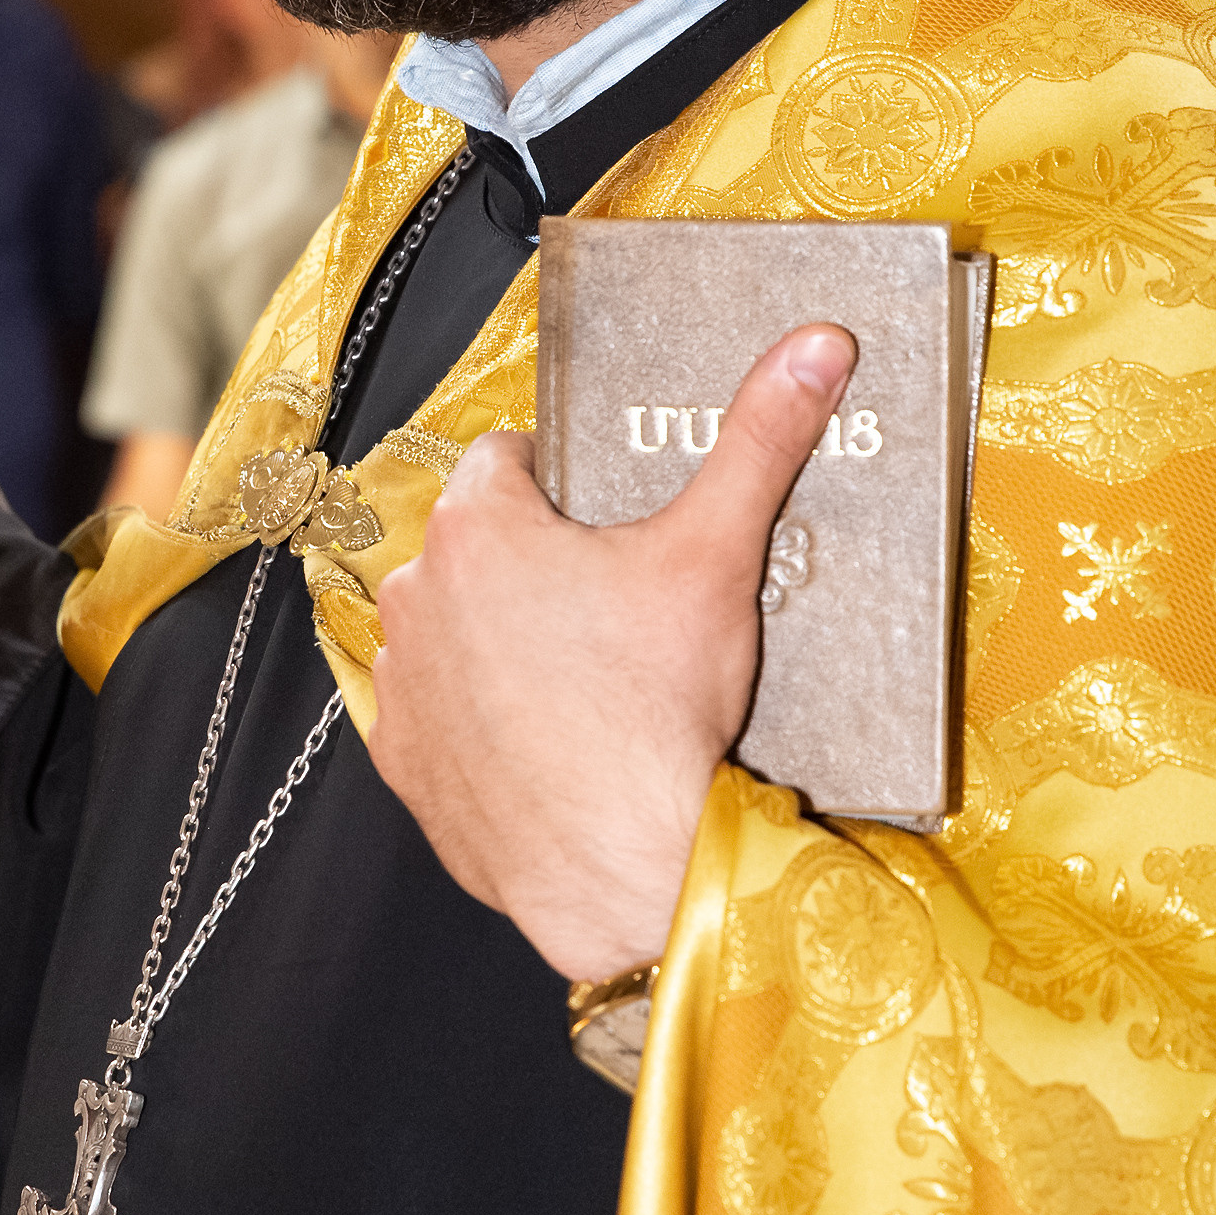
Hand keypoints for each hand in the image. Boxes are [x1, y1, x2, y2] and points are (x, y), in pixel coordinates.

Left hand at [367, 323, 855, 981]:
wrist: (624, 867)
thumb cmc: (657, 712)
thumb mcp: (717, 556)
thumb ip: (759, 438)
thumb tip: (813, 347)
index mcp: (477, 525)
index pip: (509, 459)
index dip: (565, 485)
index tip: (613, 527)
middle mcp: (416, 594)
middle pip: (479, 546)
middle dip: (534, 566)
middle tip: (614, 611)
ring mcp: (402, 685)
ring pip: (452, 629)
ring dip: (497, 641)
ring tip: (583, 681)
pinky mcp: (404, 763)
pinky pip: (437, 715)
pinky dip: (478, 720)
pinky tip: (541, 739)